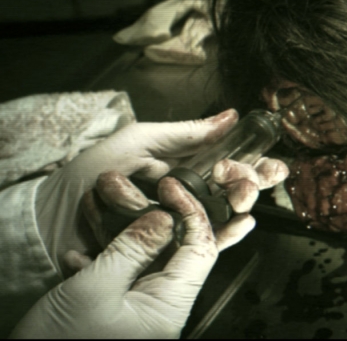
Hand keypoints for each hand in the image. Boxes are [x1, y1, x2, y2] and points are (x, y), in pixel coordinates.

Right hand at [12, 178, 219, 338]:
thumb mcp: (95, 289)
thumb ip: (132, 249)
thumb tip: (164, 217)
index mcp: (170, 307)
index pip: (200, 249)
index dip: (191, 212)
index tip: (169, 187)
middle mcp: (162, 309)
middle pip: (175, 251)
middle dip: (154, 218)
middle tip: (135, 192)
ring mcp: (139, 312)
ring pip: (144, 261)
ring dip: (122, 236)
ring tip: (99, 213)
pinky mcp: (115, 315)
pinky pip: (121, 279)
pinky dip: (103, 261)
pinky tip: (78, 256)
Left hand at [35, 110, 286, 277]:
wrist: (57, 216)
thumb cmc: (91, 174)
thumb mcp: (140, 141)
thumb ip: (186, 133)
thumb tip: (231, 116)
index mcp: (187, 167)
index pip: (233, 165)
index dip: (258, 164)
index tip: (274, 163)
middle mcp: (189, 195)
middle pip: (236, 190)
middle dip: (251, 183)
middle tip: (247, 180)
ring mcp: (182, 221)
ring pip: (226, 215)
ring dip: (241, 205)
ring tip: (243, 199)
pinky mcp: (171, 246)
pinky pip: (206, 243)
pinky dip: (227, 236)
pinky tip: (241, 226)